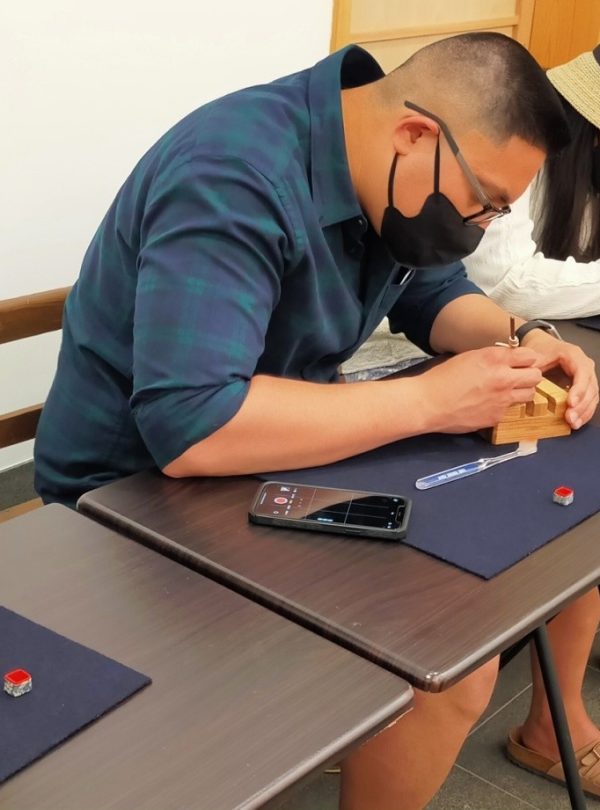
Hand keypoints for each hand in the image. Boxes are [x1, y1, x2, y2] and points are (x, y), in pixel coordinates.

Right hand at [419, 346, 542, 433]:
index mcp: (495, 359)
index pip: (530, 356)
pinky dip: (503, 407)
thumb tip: (508, 360)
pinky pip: (510, 410)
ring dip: (521, 392)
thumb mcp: (469, 357)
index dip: (525, 360)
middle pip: (536, 376)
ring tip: (505, 392)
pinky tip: (488, 405)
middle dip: (529, 376)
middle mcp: (503, 378)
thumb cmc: (442, 379)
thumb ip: (493, 358)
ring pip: (529, 395)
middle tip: (517, 378)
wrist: (428, 403)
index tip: (519, 363)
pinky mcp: (497, 417)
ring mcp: (502, 400)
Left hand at [519, 331, 597, 428]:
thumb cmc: (541, 349)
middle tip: (570, 418)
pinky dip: (584, 412)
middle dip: (581, 405)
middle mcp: (584, 366)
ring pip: (592, 396)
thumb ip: (532, 368)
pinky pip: (589, 401)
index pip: (582, 373)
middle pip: (590, 387)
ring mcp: (586, 377)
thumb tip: (527, 381)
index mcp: (574, 356)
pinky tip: (576, 422)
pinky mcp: (583, 387)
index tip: (571, 402)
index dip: (578, 389)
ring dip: (584, 412)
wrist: (543, 345)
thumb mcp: (535, 355)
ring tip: (573, 423)